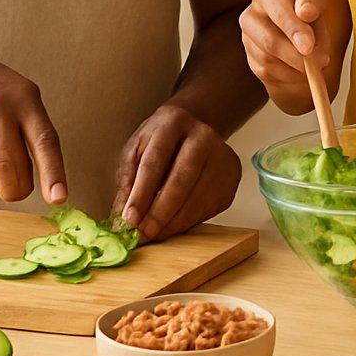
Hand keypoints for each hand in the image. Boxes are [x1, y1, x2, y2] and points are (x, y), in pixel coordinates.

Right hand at [0, 41, 66, 203]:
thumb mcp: (23, 97)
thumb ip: (33, 133)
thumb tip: (39, 183)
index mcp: (27, 102)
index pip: (45, 142)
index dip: (53, 173)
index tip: (59, 199)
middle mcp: (0, 110)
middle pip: (9, 168)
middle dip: (14, 190)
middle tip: (14, 191)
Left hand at [112, 105, 240, 240]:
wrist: (192, 130)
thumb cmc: (159, 143)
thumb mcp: (136, 152)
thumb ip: (128, 182)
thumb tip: (123, 219)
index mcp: (172, 122)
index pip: (155, 162)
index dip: (141, 193)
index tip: (130, 219)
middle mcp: (202, 135)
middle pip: (181, 180)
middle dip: (160, 213)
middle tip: (144, 233)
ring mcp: (222, 154)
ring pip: (198, 197)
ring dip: (174, 222)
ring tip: (154, 233)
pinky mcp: (232, 173)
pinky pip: (210, 206)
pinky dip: (189, 221)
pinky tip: (174, 224)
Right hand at [238, 0, 331, 114]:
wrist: (302, 39)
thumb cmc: (308, 16)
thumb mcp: (317, 3)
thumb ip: (313, 2)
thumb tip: (306, 12)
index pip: (276, 4)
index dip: (293, 26)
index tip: (309, 45)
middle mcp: (252, 11)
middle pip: (269, 38)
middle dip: (295, 53)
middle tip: (318, 62)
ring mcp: (248, 37)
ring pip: (268, 58)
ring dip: (296, 66)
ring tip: (317, 65)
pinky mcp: (250, 58)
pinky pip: (267, 71)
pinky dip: (289, 74)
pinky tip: (301, 70)